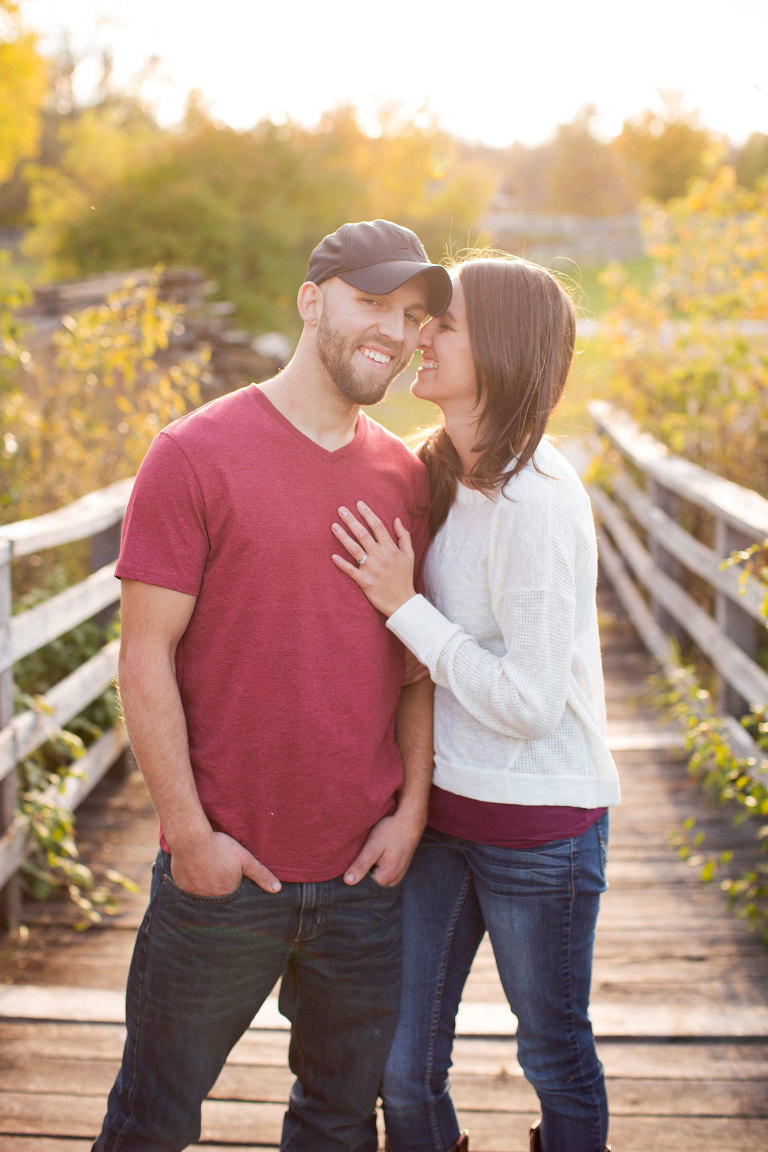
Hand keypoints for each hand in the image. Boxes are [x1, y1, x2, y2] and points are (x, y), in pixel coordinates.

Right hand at [169, 829, 281, 895]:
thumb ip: (261, 874)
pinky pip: (189, 890)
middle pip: (218, 896)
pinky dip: (194, 884)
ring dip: (207, 887)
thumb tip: (277, 889)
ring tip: (208, 872)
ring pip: (203, 894)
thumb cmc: (219, 847)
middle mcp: (210, 898)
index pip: (234, 897)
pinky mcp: (182, 887)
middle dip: (220, 887)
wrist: (191, 839)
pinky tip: (196, 872)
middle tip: (218, 872)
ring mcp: (194, 894)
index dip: (234, 886)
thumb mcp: (244, 858)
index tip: (232, 877)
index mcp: (227, 893)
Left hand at [331, 502, 416, 617]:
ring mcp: (371, 569)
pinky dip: (341, 564)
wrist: (403, 602)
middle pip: (363, 534)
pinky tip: (333, 556)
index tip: (358, 504)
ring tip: (333, 526)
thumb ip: (403, 536)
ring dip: (343, 537)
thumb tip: (396, 519)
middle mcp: (380, 556)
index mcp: (390, 549)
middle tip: (340, 509)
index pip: (378, 526)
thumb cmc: (404, 577)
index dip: (367, 514)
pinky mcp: (364, 581)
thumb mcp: (409, 555)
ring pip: (354, 549)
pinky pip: (350, 571)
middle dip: (351, 521)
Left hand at [343, 807, 424, 887]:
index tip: (349, 866)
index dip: (354, 878)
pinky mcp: (399, 869)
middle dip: (362, 876)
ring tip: (367, 856)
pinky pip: (384, 875)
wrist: (410, 820)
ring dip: (370, 872)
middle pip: (372, 885)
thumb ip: (361, 865)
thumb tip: (347, 881)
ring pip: (378, 880)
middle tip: (357, 859)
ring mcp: (399, 875)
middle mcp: (395, 880)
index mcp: (388, 876)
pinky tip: (374, 857)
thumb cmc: (391, 830)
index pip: (364, 888)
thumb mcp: (373, 845)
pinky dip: (377, 869)